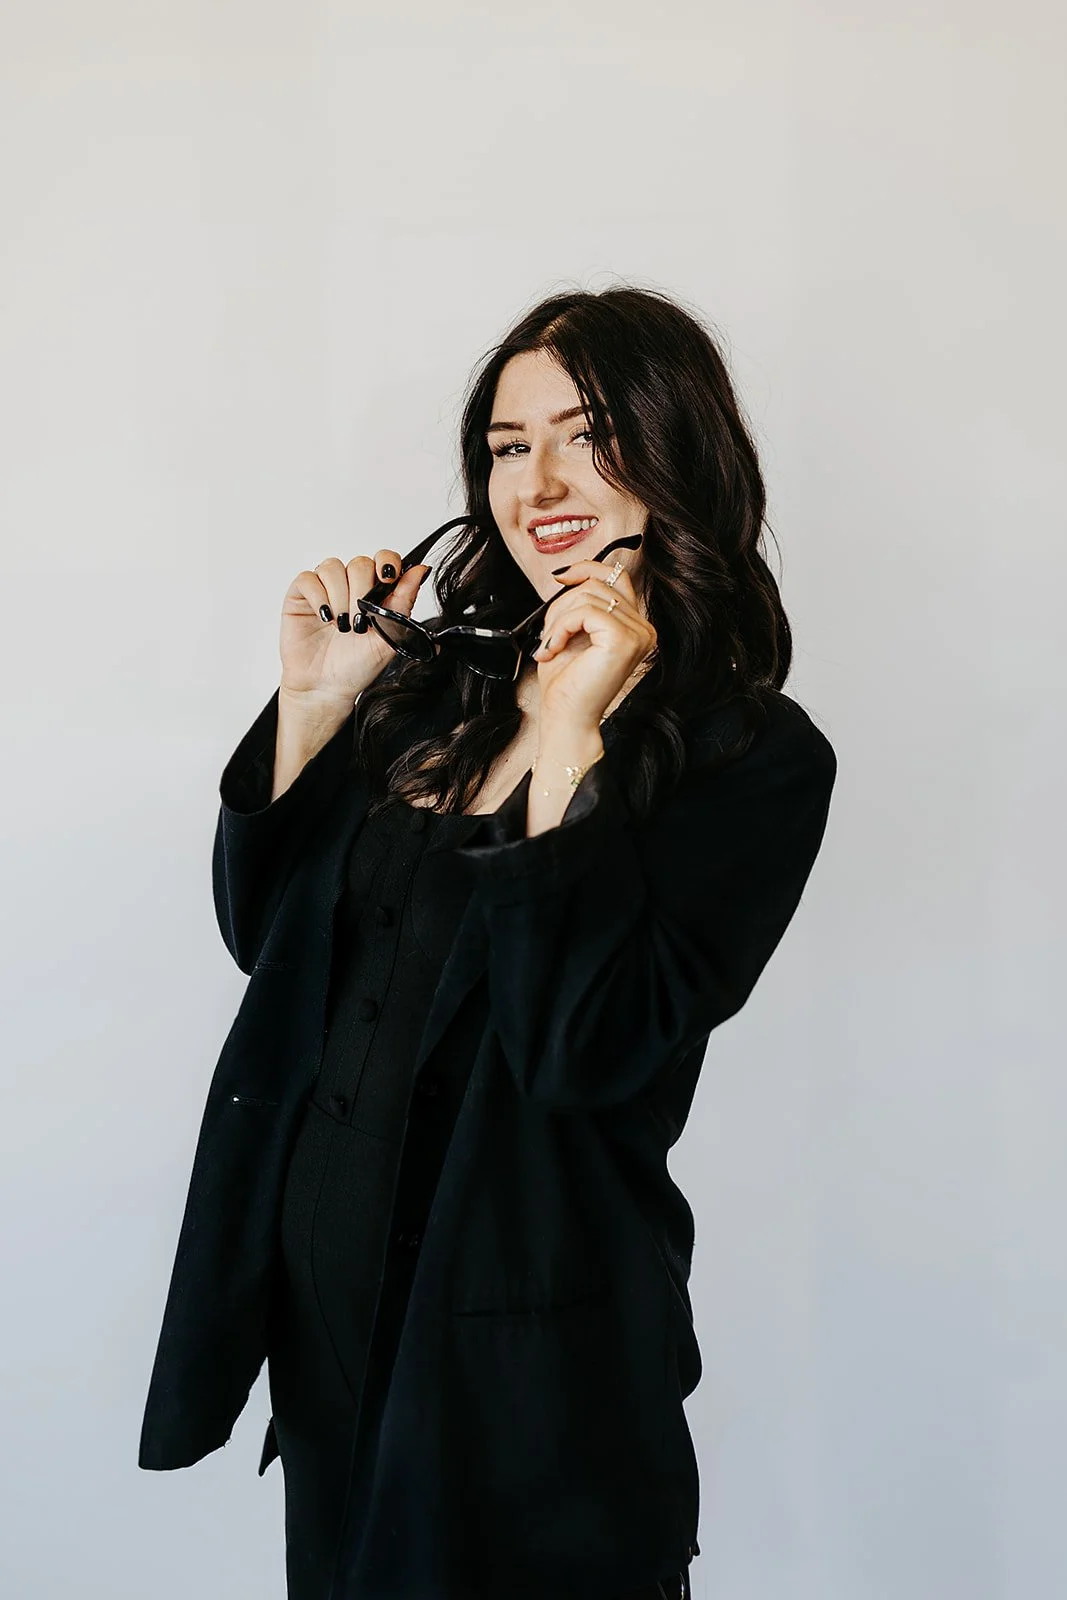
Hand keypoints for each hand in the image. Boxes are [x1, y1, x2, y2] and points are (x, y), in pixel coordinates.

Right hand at [278, 552, 429, 704]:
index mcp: (376, 593)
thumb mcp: (389, 636)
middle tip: (359, 622)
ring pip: (332, 567)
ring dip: (339, 597)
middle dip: (361, 592)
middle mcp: (351, 586)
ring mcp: (325, 589)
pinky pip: (308, 578)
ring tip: (341, 625)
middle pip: (359, 563)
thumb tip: (420, 571)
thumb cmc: (357, 666)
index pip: (384, 560)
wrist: (326, 688)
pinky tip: (324, 617)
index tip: (387, 578)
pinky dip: (318, 596)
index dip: (387, 562)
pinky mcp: (301, 595)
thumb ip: (404, 602)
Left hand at [532, 558, 656, 727]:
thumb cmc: (568, 683)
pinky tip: (554, 648)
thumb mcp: (571, 631)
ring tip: (551, 646)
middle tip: (549, 637)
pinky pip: (585, 612)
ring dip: (559, 620)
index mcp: (634, 626)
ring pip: (589, 596)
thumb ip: (578, 603)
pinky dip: (561, 627)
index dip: (588, 568)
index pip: (618, 577)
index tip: (561, 576)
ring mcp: (638, 634)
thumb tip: (568, 574)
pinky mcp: (623, 640)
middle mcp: (643, 629)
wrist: (567, 717)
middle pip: (598, 585)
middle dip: (563, 605)